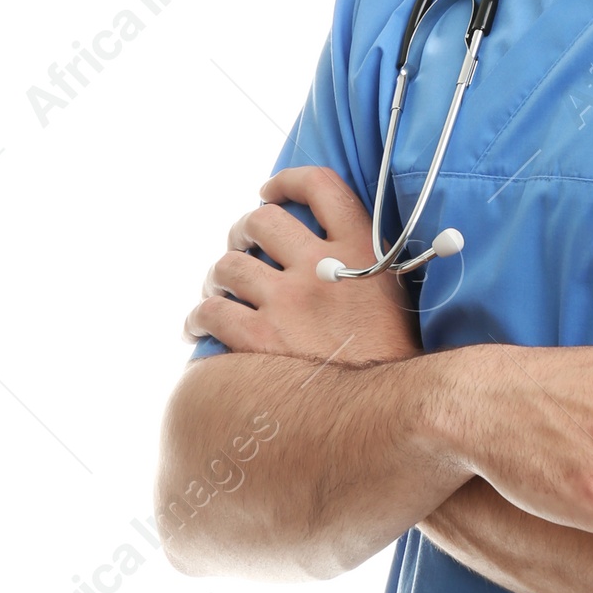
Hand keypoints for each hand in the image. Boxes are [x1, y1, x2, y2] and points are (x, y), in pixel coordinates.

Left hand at [183, 164, 421, 366]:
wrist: (390, 411)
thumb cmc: (393, 356)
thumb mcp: (394, 292)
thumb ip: (366, 261)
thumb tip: (334, 244)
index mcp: (362, 248)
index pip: (320, 186)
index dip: (287, 181)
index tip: (269, 192)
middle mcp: (321, 267)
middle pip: (262, 220)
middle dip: (242, 230)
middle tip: (241, 246)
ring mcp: (289, 302)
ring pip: (228, 266)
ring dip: (216, 275)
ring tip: (218, 289)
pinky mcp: (261, 340)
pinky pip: (211, 313)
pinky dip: (198, 317)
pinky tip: (198, 327)